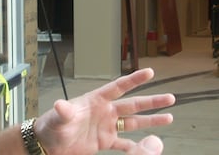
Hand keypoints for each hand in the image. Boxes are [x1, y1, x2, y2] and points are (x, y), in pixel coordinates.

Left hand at [35, 68, 174, 154]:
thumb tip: (61, 106)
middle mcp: (105, 112)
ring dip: (150, 121)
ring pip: (133, 122)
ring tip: (169, 118)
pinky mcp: (104, 142)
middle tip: (170, 98)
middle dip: (151, 102)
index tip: (150, 72)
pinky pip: (125, 143)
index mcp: (96, 101)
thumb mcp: (58, 118)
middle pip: (132, 105)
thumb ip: (63, 112)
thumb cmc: (51, 127)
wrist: (48, 145)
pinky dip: (136, 146)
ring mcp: (106, 127)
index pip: (118, 87)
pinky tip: (149, 148)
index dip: (134, 80)